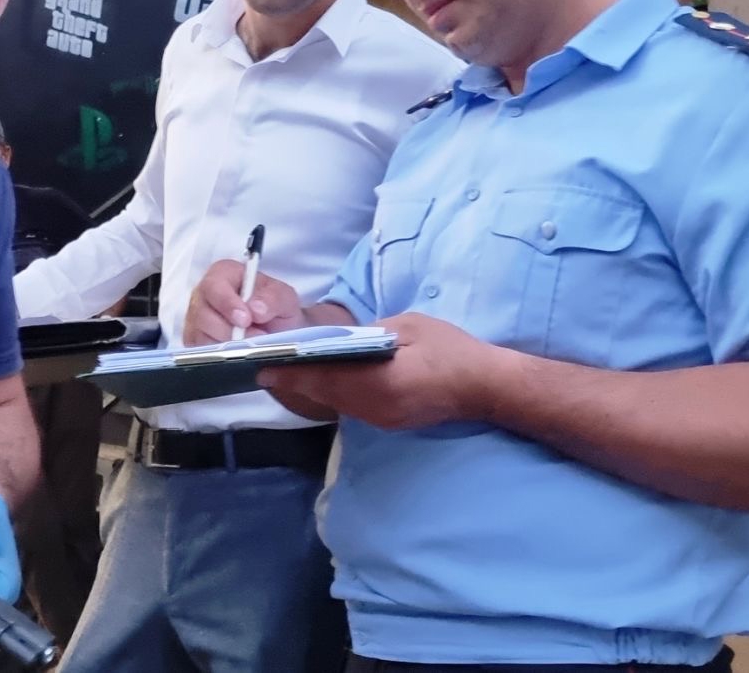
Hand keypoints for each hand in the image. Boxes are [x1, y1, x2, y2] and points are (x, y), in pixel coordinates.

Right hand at [182, 258, 304, 345]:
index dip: (227, 304)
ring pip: (201, 336)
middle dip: (229, 330)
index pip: (214, 286)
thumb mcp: (284, 297)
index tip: (246, 319)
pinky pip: (201, 352)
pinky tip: (238, 353)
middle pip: (203, 315)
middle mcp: (204, 295)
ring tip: (251, 345)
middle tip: (255, 338)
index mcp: (223, 274)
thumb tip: (256, 308)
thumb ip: (273, 298)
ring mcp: (196, 319)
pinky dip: (220, 356)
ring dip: (227, 345)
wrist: (276, 329)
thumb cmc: (273, 306)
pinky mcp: (196, 341)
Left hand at [258, 312, 513, 429]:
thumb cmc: (450, 350)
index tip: (262, 367)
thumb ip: (371, 334)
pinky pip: (351, 407)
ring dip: (311, 389)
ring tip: (286, 372)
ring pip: (336, 403)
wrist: (486, 386)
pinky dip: (332, 394)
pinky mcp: (388, 421)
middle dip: (295, 382)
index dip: (291, 374)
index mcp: (378, 383)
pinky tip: (322, 381)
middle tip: (265, 367)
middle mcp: (375, 407)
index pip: (324, 379)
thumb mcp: (407, 328)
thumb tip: (343, 339)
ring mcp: (382, 419)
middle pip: (324, 395)